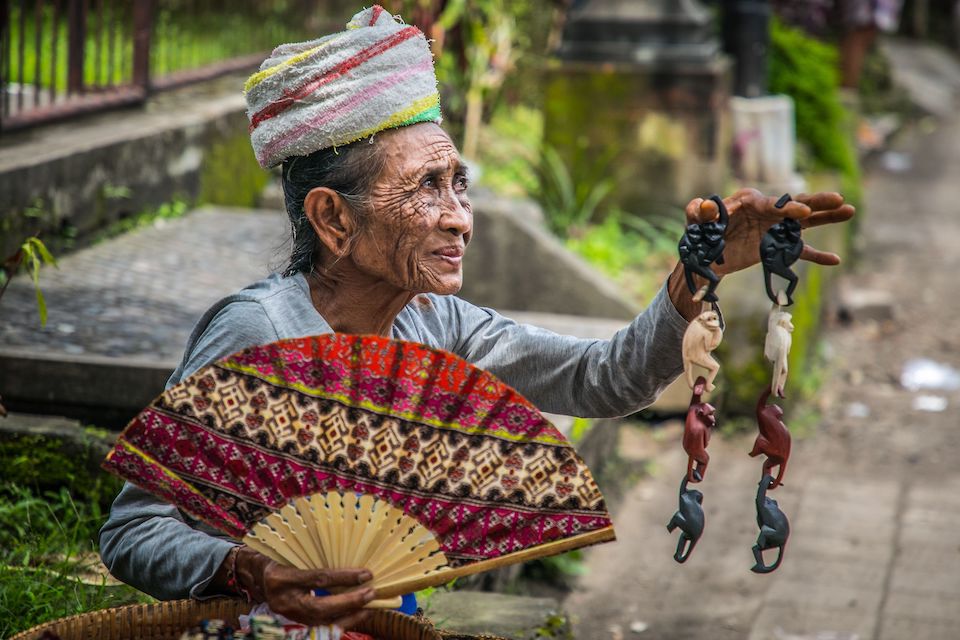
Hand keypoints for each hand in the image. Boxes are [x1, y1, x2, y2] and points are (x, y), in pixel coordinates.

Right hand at [237, 547, 374, 627]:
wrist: (255, 576)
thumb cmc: (277, 557)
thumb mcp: (291, 551)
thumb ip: (314, 555)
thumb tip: (350, 552)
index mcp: (281, 578)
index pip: (317, 579)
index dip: (343, 578)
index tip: (365, 574)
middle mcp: (283, 600)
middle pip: (319, 607)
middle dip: (349, 602)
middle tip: (371, 593)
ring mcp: (288, 615)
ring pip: (321, 623)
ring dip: (349, 616)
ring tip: (369, 606)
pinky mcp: (294, 623)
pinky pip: (321, 627)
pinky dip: (342, 622)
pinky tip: (358, 615)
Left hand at [685, 189, 854, 275]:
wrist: (705, 256)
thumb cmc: (700, 233)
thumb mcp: (695, 222)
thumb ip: (697, 211)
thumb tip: (705, 206)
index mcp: (749, 201)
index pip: (772, 204)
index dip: (787, 208)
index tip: (802, 212)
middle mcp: (766, 211)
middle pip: (795, 205)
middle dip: (816, 202)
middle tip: (838, 199)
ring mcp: (774, 229)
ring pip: (805, 222)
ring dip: (826, 217)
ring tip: (849, 210)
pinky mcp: (776, 247)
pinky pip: (799, 252)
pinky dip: (815, 256)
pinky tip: (835, 260)